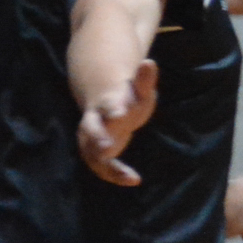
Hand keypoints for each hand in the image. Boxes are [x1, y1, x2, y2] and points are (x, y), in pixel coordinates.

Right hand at [78, 60, 157, 185]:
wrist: (105, 106)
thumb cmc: (126, 97)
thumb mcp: (138, 89)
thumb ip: (144, 79)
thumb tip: (150, 62)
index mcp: (107, 103)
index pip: (108, 105)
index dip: (113, 109)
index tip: (119, 113)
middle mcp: (95, 121)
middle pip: (92, 129)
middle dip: (98, 138)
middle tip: (106, 149)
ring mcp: (92, 139)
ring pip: (93, 152)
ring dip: (108, 165)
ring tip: (130, 177)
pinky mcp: (95, 153)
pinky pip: (102, 167)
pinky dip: (115, 174)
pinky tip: (134, 180)